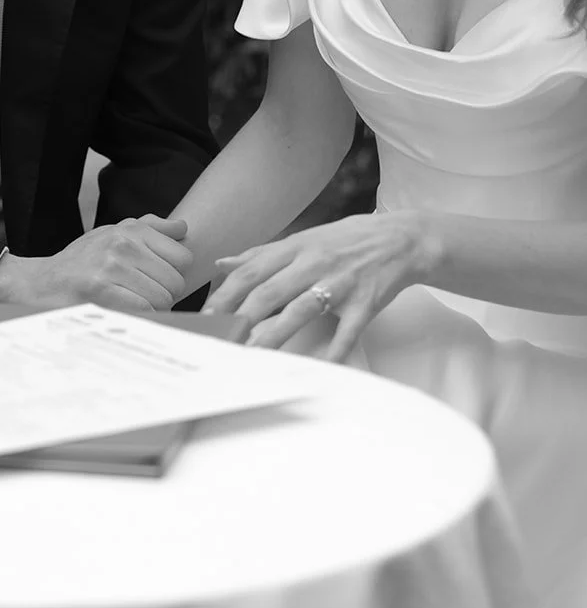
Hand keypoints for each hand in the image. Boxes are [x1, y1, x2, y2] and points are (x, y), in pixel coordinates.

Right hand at [0, 215, 192, 312]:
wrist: (38, 283)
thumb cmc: (81, 261)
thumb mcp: (111, 233)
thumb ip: (149, 228)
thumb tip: (183, 227)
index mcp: (130, 229)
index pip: (183, 257)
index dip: (174, 274)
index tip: (157, 280)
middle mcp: (123, 243)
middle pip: (175, 281)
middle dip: (165, 295)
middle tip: (142, 296)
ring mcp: (112, 266)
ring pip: (162, 298)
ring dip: (152, 309)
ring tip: (131, 304)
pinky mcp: (101, 290)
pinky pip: (143, 310)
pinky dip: (139, 317)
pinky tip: (123, 312)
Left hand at [203, 213, 432, 360]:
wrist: (400, 239)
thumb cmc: (346, 241)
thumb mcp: (303, 239)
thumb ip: (262, 254)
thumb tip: (223, 264)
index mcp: (295, 248)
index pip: (252, 271)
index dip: (226, 294)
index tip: (207, 316)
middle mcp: (314, 263)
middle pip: (269, 291)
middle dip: (240, 317)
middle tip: (219, 340)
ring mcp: (340, 284)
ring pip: (300, 311)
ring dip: (274, 335)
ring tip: (252, 355)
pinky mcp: (365, 304)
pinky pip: (346, 332)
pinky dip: (333, 352)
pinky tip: (317, 368)